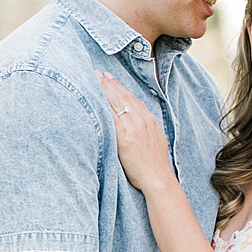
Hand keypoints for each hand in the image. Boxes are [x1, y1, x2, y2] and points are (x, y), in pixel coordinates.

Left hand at [97, 72, 174, 193]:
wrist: (158, 178)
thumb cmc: (155, 162)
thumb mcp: (156, 137)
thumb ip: (146, 123)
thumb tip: (137, 110)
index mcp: (149, 119)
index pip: (130, 97)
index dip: (118, 86)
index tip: (107, 77)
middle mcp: (142, 120)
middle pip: (122, 97)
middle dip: (108, 83)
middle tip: (95, 73)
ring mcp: (134, 129)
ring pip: (116, 104)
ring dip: (104, 91)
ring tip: (93, 81)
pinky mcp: (125, 139)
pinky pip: (112, 119)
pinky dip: (103, 107)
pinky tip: (94, 100)